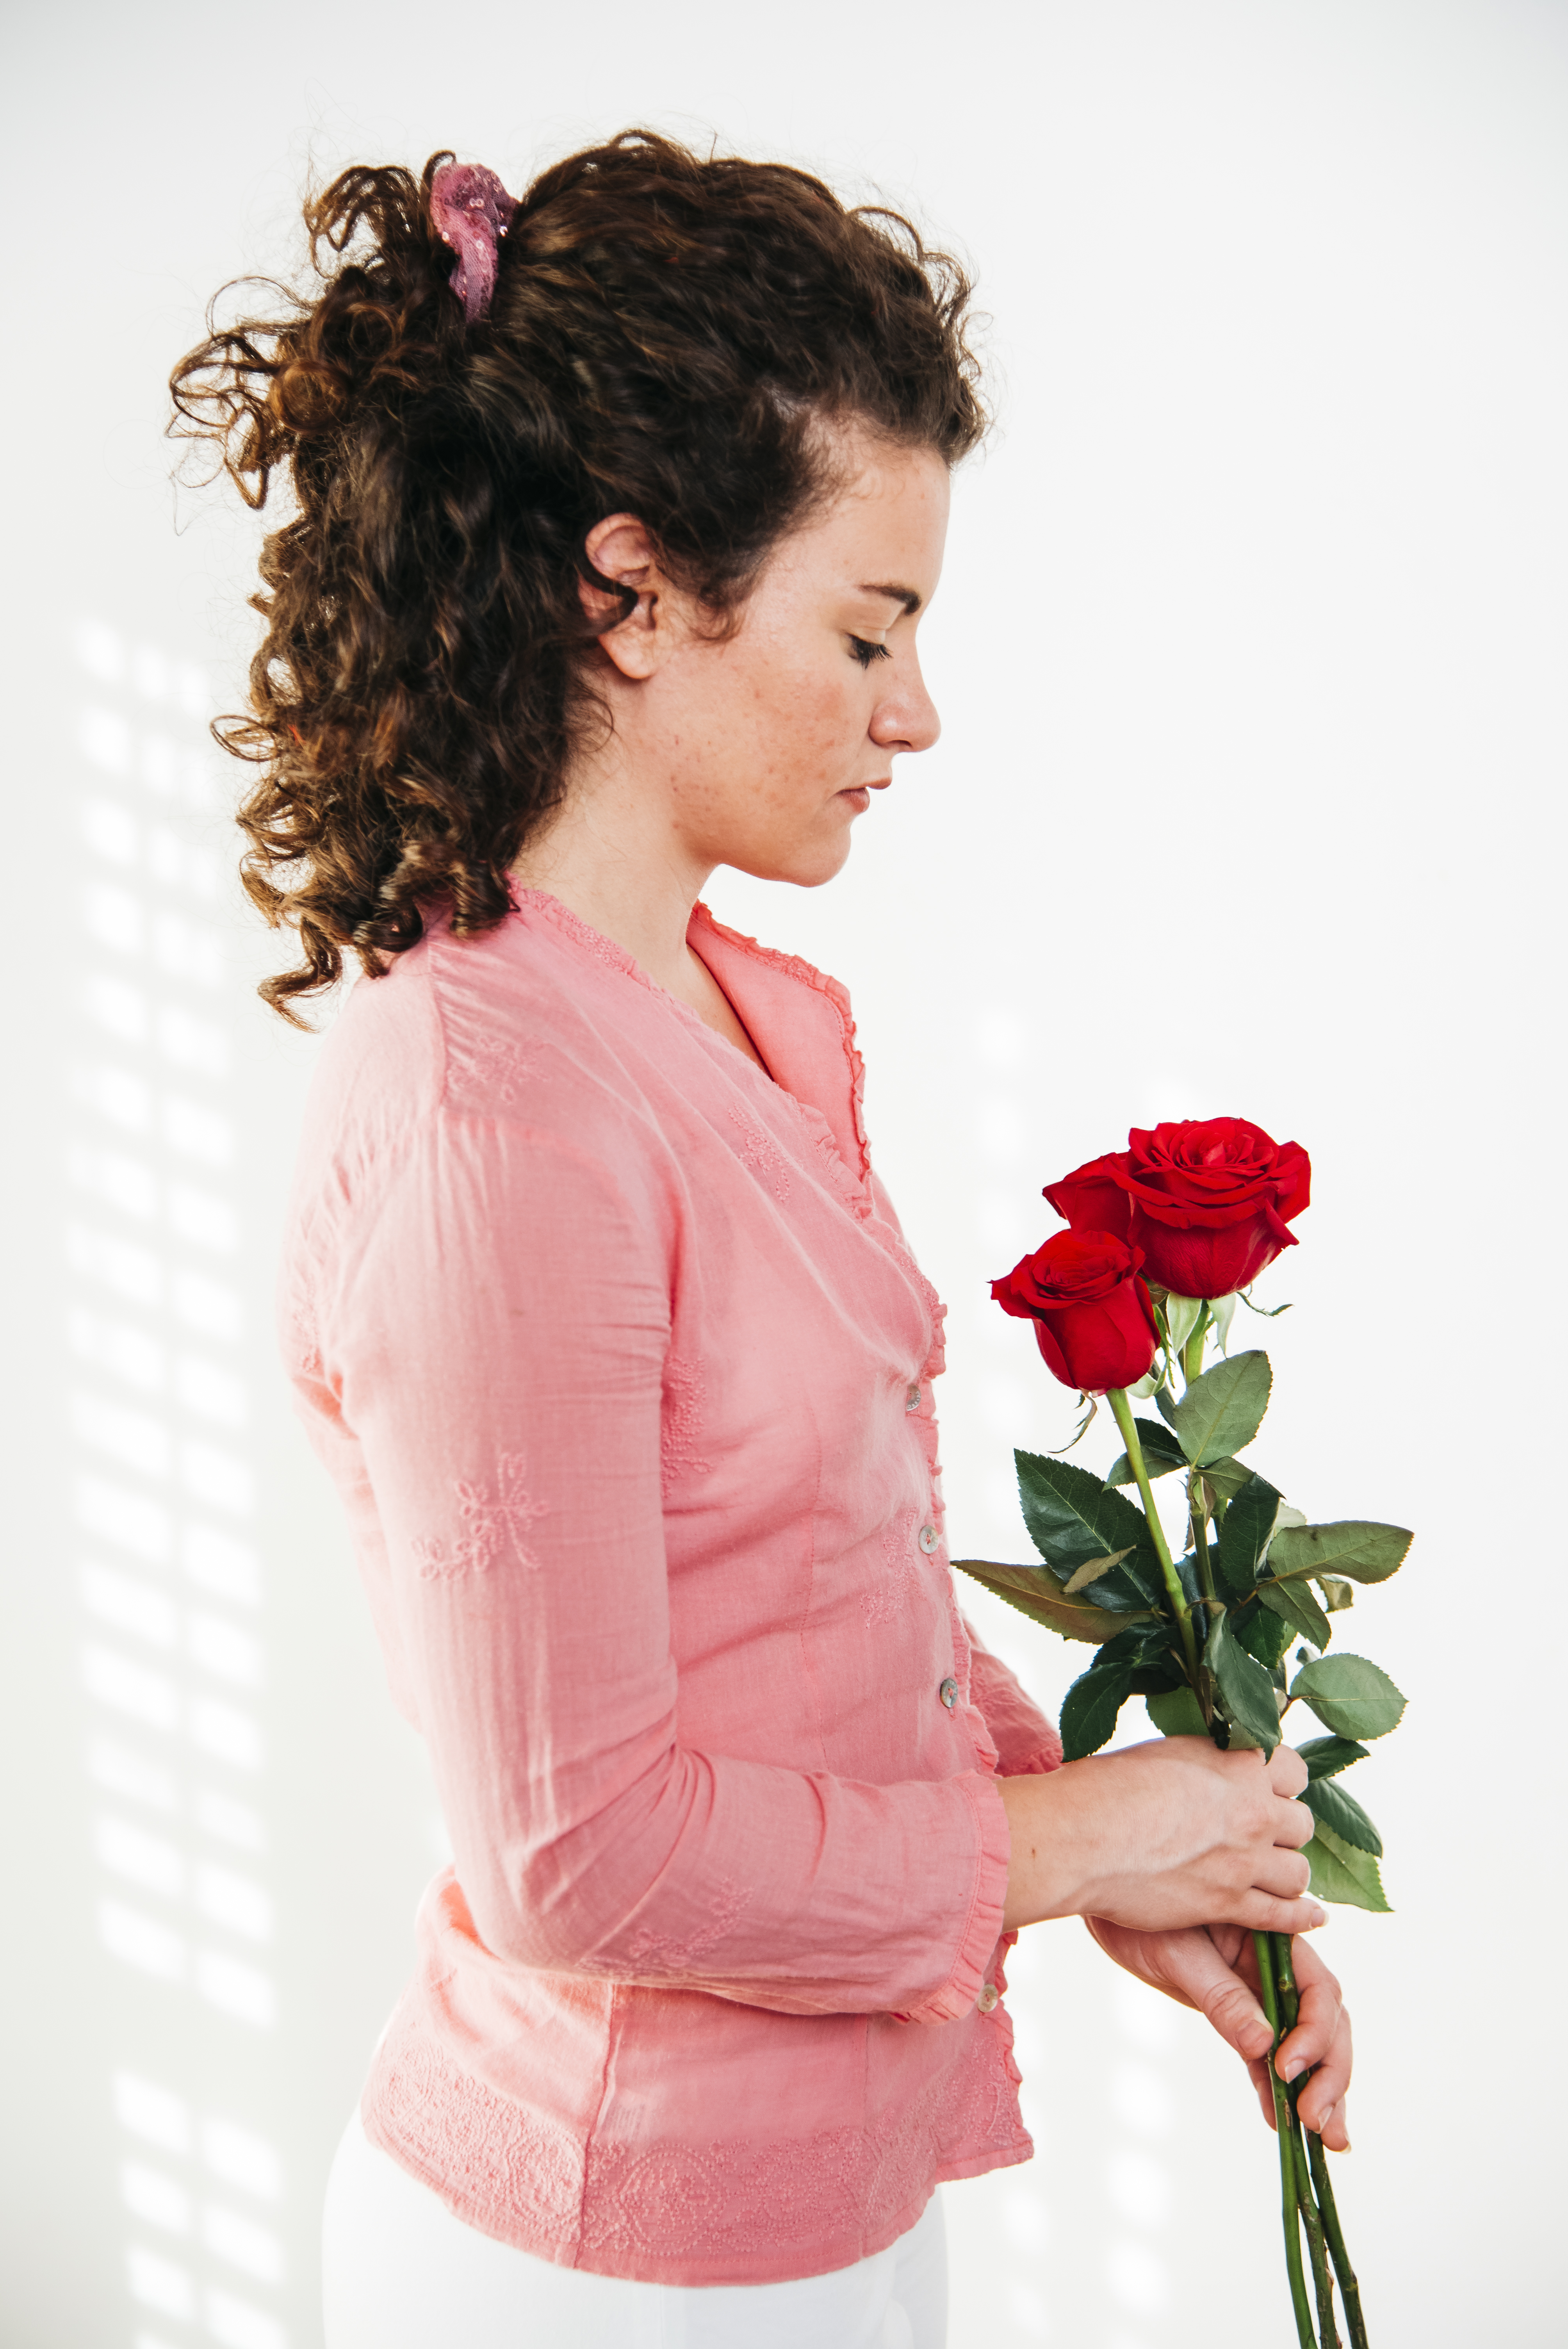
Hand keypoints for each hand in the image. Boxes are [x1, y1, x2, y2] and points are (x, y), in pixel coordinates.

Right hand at [998, 1734, 1320, 1937]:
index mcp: (1239, 1762)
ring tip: (1270, 1874)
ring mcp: (1245, 1860)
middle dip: (1283, 1829)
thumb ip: (1206, 1762)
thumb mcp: (1168, 1752)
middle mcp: (1254, 1810)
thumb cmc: (1110, 1786)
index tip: (1265, 1790)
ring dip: (1286, 1872)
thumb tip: (1217, 1766)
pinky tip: (1310, 1917)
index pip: (1294, 1770)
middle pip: (1301, 1823)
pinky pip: (1284, 1915)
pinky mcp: (1229, 1902)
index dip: (1280, 1782)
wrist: (1084, 1835)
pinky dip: (1300, 1917)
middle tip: (1260, 1835)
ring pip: (1299, 1872)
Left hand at [1085, 1915, 1352, 2150]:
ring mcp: (1261, 1993)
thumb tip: (1263, 2046)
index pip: (1319, 1989)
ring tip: (1327, 2140)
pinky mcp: (1240, 2016)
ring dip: (1322, 2089)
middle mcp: (1277, 1966)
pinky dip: (1278, 2089)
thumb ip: (1222, 1996)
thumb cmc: (1141, 1917)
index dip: (1315, 2032)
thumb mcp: (1180, 1953)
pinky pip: (1269, 2055)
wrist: (1110, 1906)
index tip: (1286, 2067)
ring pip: (1308, 2043)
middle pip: (1326, 2021)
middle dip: (1330, 2071)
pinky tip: (1279, 2123)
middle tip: (1316, 2121)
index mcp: (1272, 1938)